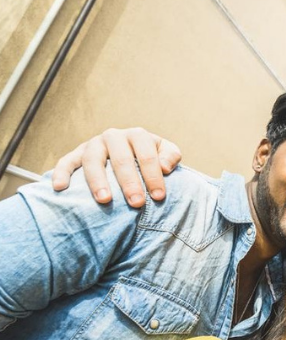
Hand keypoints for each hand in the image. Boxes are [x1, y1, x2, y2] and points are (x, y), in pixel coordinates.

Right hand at [52, 128, 181, 207]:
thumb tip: (165, 167)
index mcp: (137, 135)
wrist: (127, 154)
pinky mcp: (77, 154)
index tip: (159, 196)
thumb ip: (171, 156)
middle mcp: (114, 136)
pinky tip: (60, 187)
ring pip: (93, 159)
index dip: (153, 175)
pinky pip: (66, 162)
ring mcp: (93, 144)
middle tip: (136, 203)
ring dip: (98, 180)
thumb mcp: (165, 153)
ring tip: (105, 200)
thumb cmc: (149, 159)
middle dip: (129, 182)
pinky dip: (61, 172)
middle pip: (121, 158)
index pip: (146, 154)